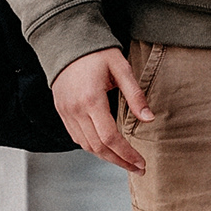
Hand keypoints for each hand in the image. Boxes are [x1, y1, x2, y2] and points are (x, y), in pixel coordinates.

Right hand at [52, 45, 154, 173]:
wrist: (66, 41)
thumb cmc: (96, 52)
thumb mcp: (121, 68)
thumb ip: (135, 95)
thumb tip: (149, 119)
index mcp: (91, 99)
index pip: (110, 137)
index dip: (126, 154)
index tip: (141, 163)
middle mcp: (75, 109)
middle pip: (98, 147)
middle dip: (119, 161)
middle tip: (138, 169)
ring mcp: (66, 112)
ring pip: (86, 145)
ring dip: (106, 157)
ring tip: (125, 161)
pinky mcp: (62, 111)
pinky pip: (76, 137)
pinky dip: (92, 147)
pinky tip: (106, 148)